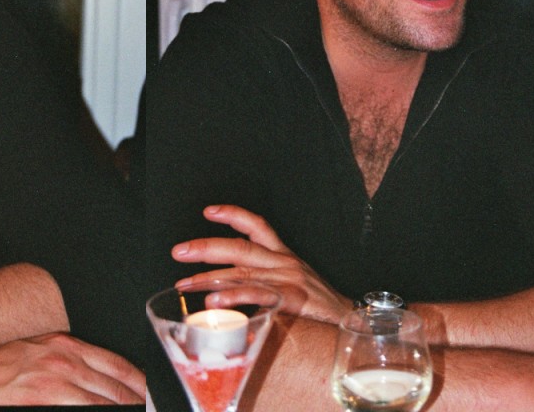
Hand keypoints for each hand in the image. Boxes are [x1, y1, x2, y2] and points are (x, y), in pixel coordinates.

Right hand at [0, 332, 146, 405]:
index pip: (118, 366)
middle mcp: (65, 364)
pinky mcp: (41, 404)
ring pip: (104, 405)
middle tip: (152, 410)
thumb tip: (99, 382)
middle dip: (137, 404)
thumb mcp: (39, 352)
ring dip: (123, 411)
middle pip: (117, 390)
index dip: (141, 385)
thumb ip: (71, 363)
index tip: (153, 395)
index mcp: (66, 347)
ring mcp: (54, 387)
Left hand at [172, 204, 351, 323]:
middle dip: (206, 248)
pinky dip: (234, 297)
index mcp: (283, 255)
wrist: (354, 322)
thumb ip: (263, 283)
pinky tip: (215, 302)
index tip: (208, 211)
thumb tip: (227, 290)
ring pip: (243, 272)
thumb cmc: (319, 307)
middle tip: (179, 251)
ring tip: (186, 284)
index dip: (232, 214)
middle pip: (240, 248)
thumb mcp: (292, 285)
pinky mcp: (294, 299)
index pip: (257, 226)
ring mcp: (289, 279)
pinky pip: (259, 295)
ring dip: (210, 278)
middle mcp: (284, 262)